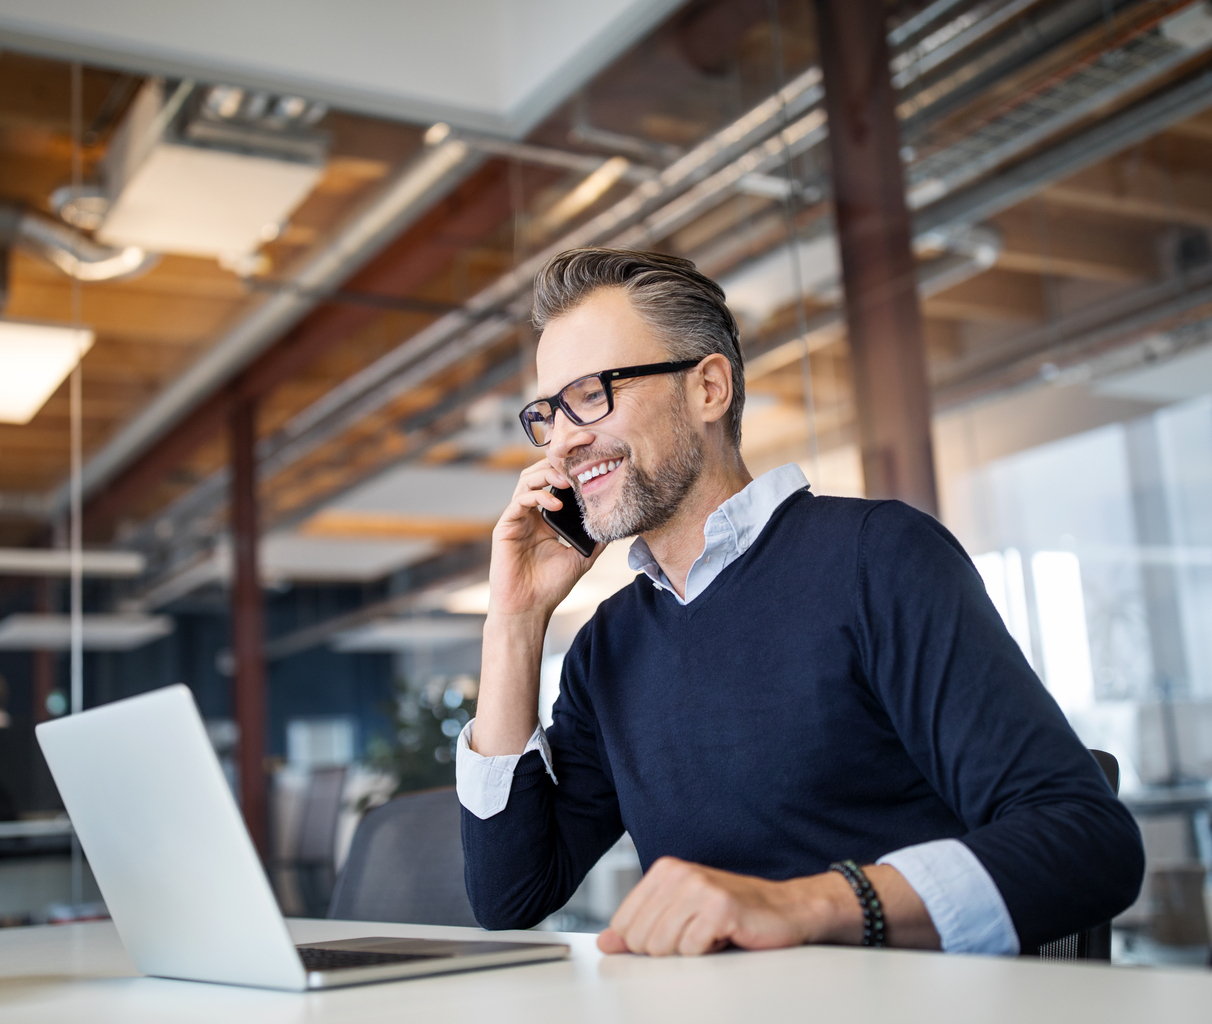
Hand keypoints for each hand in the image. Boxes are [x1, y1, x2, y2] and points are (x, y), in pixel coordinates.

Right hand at [488, 458, 601, 618]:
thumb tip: (615, 523)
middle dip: (557, 464)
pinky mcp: (505, 527)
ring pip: (526, 481)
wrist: (529, 608)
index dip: (568, 471)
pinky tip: (556, 505)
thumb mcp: (581, 558)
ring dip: (547, 475)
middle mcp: (529, 515)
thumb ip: (595, 539)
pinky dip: (537, 497)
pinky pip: (518, 501)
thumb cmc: (550, 587)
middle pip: (538, 474)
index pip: (554, 484)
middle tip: (578, 464)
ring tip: (567, 481)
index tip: (588, 464)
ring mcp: (516, 519)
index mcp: (545, 519)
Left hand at [597, 857, 849, 956]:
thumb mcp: (679, 916)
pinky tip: (725, 936)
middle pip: (640, 939)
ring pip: (661, 946)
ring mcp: (699, 887)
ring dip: (688, 951)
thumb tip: (605, 942)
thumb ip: (639, 927)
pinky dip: (708, 952)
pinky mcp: (719, 906)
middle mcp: (678, 873)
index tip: (672, 934)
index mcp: (664, 870)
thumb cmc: (731, 913)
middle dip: (667, 949)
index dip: (644, 942)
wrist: (784, 909)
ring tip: (709, 934)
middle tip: (695, 934)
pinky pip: (691, 949)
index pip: (622, 924)